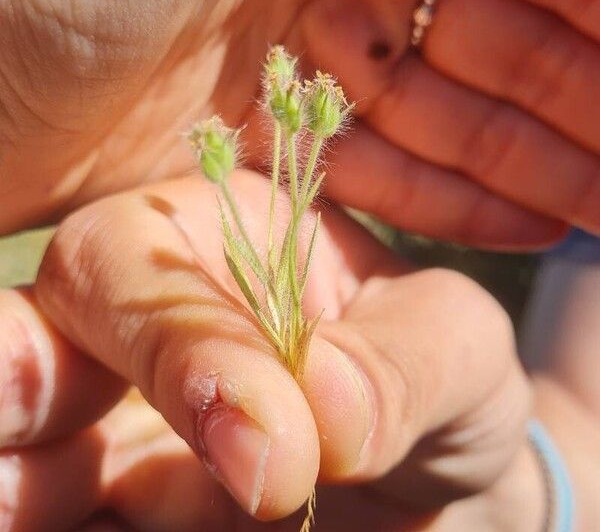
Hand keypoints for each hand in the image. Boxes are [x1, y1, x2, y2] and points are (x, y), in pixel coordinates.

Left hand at [1, 0, 597, 247]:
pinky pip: (390, 163)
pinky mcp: (271, 125)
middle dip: (578, 100)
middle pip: (508, 29)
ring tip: (597, 214)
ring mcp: (307, 44)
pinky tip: (528, 224)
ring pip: (456, 108)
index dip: (598, 8)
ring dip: (535, 160)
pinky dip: (456, 195)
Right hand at [1, 170, 531, 527]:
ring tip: (18, 508)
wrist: (447, 472)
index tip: (269, 450)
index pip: (136, 263)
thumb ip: (401, 362)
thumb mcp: (456, 347)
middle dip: (15, 379)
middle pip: (38, 338)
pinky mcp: (142, 510)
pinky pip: (87, 524)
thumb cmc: (446, 377)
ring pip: (34, 448)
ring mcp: (135, 427)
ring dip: (18, 486)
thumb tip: (321, 404)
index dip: (175, 346)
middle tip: (11, 474)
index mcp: (223, 240)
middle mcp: (157, 325)